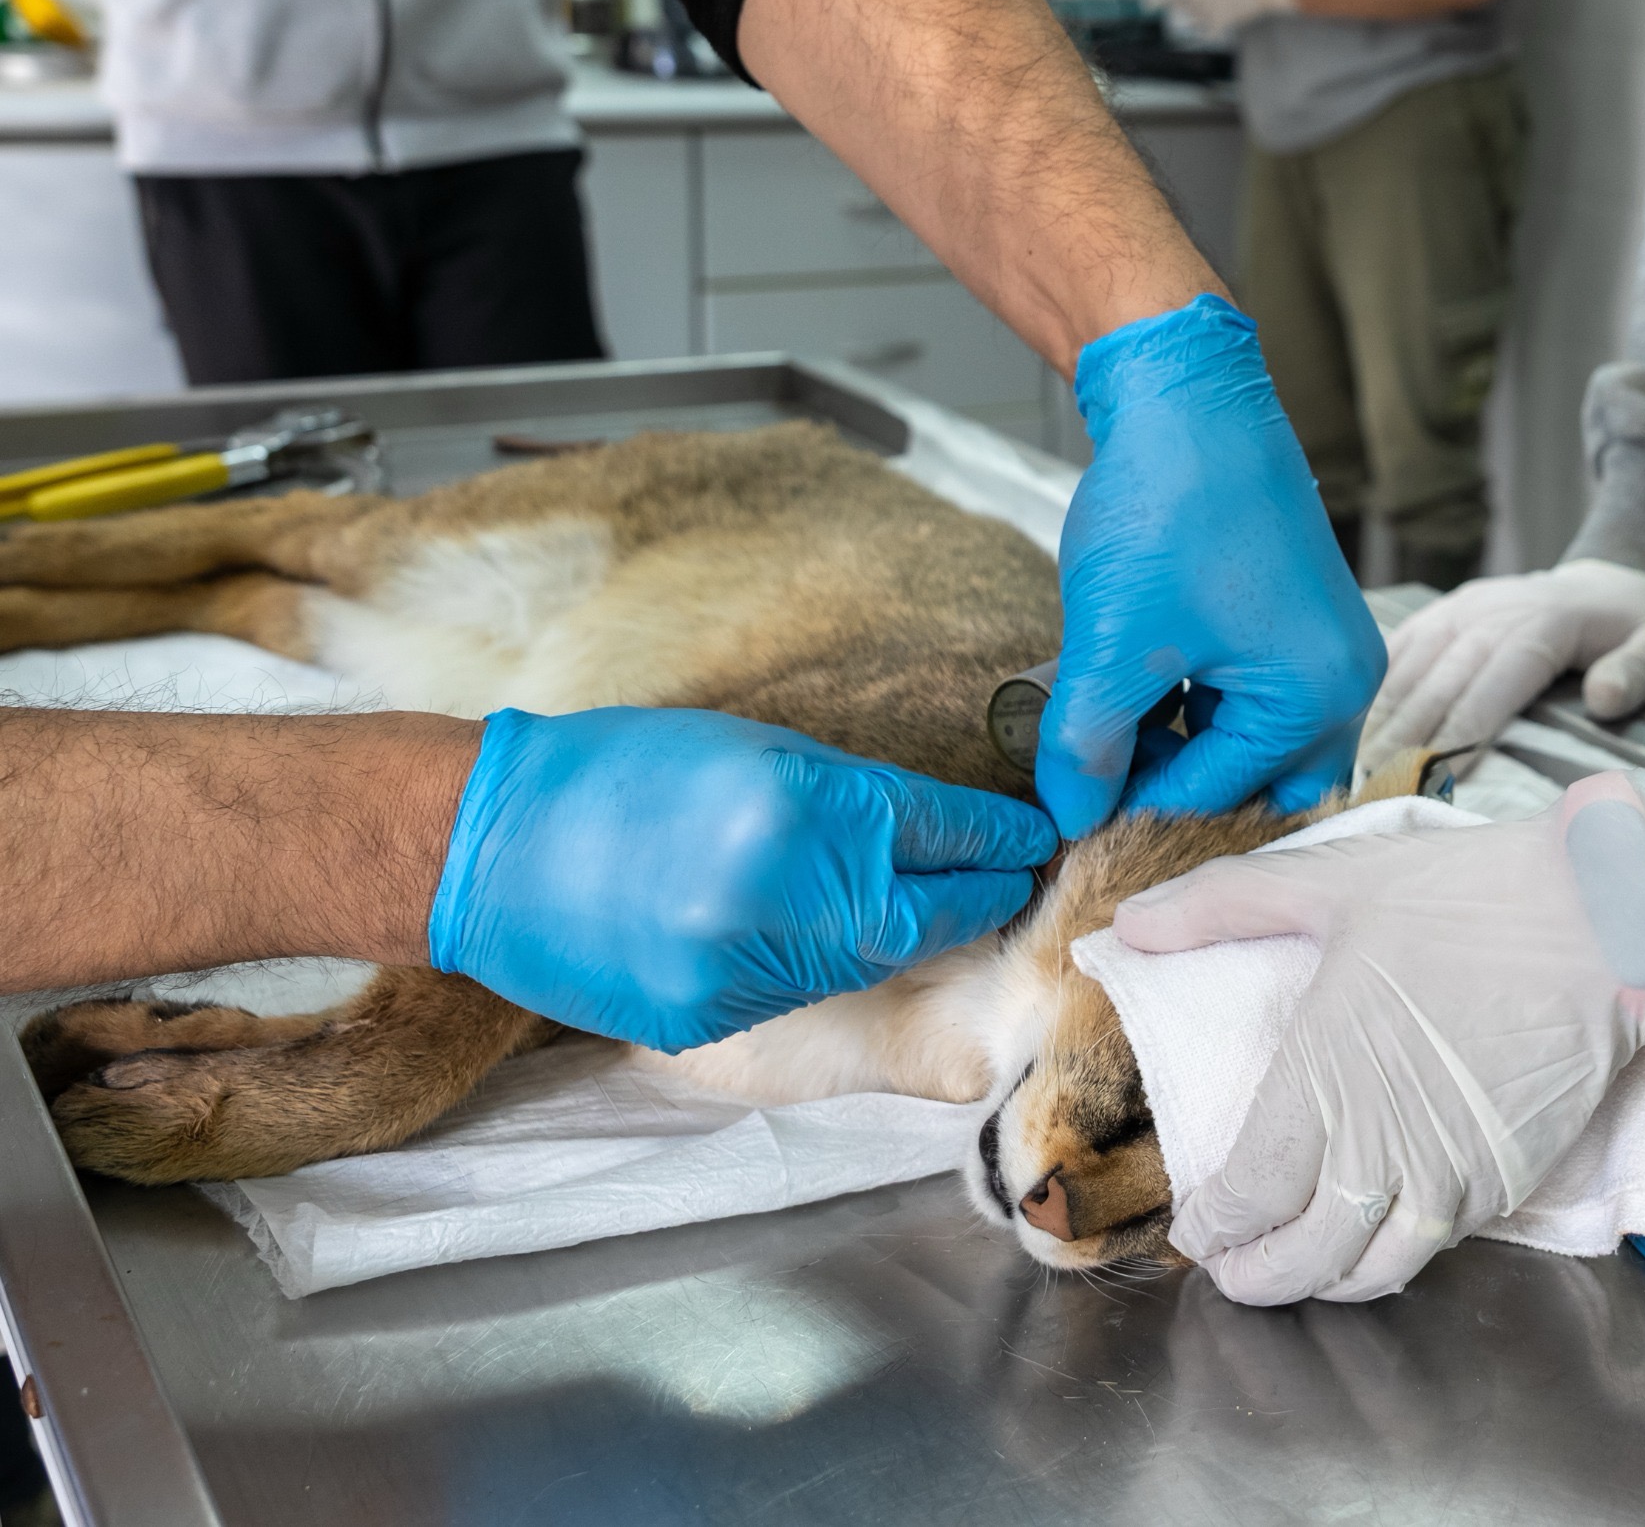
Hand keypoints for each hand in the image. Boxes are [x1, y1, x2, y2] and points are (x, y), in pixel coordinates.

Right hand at [429, 708, 1055, 1052]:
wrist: (484, 847)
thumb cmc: (619, 773)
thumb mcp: (757, 750)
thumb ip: (854, 795)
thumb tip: (938, 829)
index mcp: (804, 808)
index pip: (944, 831)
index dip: (1000, 834)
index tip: (1035, 834)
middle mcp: (785, 895)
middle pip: (931, 911)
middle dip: (980, 893)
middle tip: (1013, 877)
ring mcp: (747, 969)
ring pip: (874, 960)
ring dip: (910, 934)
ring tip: (940, 907)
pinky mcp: (712, 1019)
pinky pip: (803, 994)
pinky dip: (830, 966)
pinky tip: (831, 939)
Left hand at [1042, 295, 1384, 838]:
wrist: (1184, 392)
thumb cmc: (1168, 507)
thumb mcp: (1112, 642)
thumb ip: (1087, 746)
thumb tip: (1072, 817)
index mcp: (1321, 695)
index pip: (1221, 795)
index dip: (1135, 808)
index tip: (1071, 815)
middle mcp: (1346, 679)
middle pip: (1257, 784)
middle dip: (1177, 784)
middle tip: (1098, 777)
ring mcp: (1327, 646)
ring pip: (1248, 739)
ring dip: (1176, 741)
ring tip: (1100, 720)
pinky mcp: (1297, 617)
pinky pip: (1250, 692)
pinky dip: (1189, 700)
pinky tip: (1126, 681)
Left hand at [1115, 765, 1644, 1303]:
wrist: (1612, 922)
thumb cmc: (1470, 898)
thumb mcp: (1333, 881)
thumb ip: (1221, 905)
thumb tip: (1128, 924)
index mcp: (1322, 1082)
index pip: (1249, 1192)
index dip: (1215, 1224)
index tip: (1195, 1228)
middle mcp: (1379, 1148)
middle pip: (1301, 1256)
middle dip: (1254, 1276)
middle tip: (1229, 1274)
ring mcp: (1448, 1175)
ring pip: (1371, 1271)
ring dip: (1321, 1285)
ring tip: (1295, 1277)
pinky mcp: (1506, 1180)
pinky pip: (1434, 1247)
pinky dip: (1391, 1263)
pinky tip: (1377, 1247)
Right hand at [1363, 559, 1644, 760]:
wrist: (1609, 583)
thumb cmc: (1635, 628)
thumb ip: (1638, 672)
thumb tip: (1602, 698)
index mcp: (1540, 625)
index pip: (1489, 685)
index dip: (1457, 733)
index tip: (1428, 777)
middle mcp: (1490, 612)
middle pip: (1438, 680)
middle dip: (1403, 738)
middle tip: (1373, 788)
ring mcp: (1460, 609)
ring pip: (1408, 666)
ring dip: (1378, 719)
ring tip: (1353, 769)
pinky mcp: (1442, 613)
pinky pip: (1398, 650)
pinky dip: (1373, 690)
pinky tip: (1350, 728)